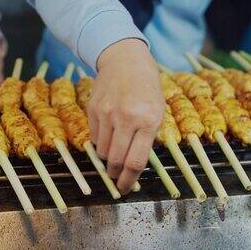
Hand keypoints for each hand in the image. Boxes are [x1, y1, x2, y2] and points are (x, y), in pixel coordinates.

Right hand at [88, 38, 163, 194]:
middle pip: (116, 160)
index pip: (135, 161)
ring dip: (108, 158)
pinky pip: (94, 138)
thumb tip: (133, 166)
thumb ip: (147, 138)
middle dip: (115, 174)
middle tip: (117, 177)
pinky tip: (108, 133)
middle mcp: (126, 118)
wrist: (125, 60)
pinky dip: (100, 142)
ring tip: (114, 153)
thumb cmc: (147, 88)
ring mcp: (107, 113)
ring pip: (102, 152)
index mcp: (148, 121)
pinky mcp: (93, 109)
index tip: (125, 189)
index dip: (129, 180)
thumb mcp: (157, 111)